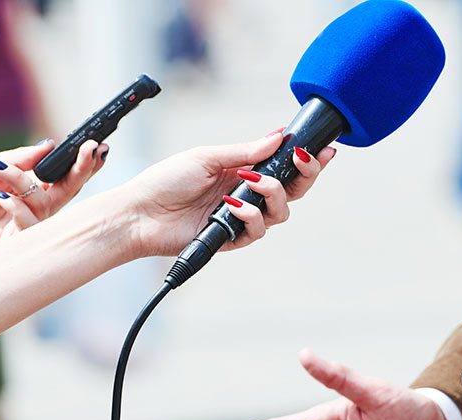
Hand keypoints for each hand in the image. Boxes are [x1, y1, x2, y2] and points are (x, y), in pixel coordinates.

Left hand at [0, 138, 105, 276]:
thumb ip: (19, 158)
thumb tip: (50, 145)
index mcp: (28, 185)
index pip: (63, 174)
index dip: (81, 161)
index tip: (95, 145)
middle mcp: (33, 205)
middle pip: (69, 189)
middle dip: (82, 169)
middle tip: (92, 151)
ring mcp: (26, 224)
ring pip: (48, 204)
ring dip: (27, 184)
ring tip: (3, 175)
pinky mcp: (15, 243)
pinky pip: (30, 226)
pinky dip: (19, 209)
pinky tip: (3, 198)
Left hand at [114, 131, 335, 257]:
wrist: (139, 213)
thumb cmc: (166, 180)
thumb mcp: (208, 156)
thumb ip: (244, 151)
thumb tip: (277, 137)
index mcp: (243, 171)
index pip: (284, 166)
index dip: (306, 160)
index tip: (322, 148)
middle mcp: (247, 195)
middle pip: (292, 191)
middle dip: (305, 176)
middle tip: (301, 161)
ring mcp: (241, 218)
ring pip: (280, 213)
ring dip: (273, 194)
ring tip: (250, 183)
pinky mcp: (231, 239)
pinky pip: (256, 231)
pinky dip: (250, 216)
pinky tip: (231, 205)